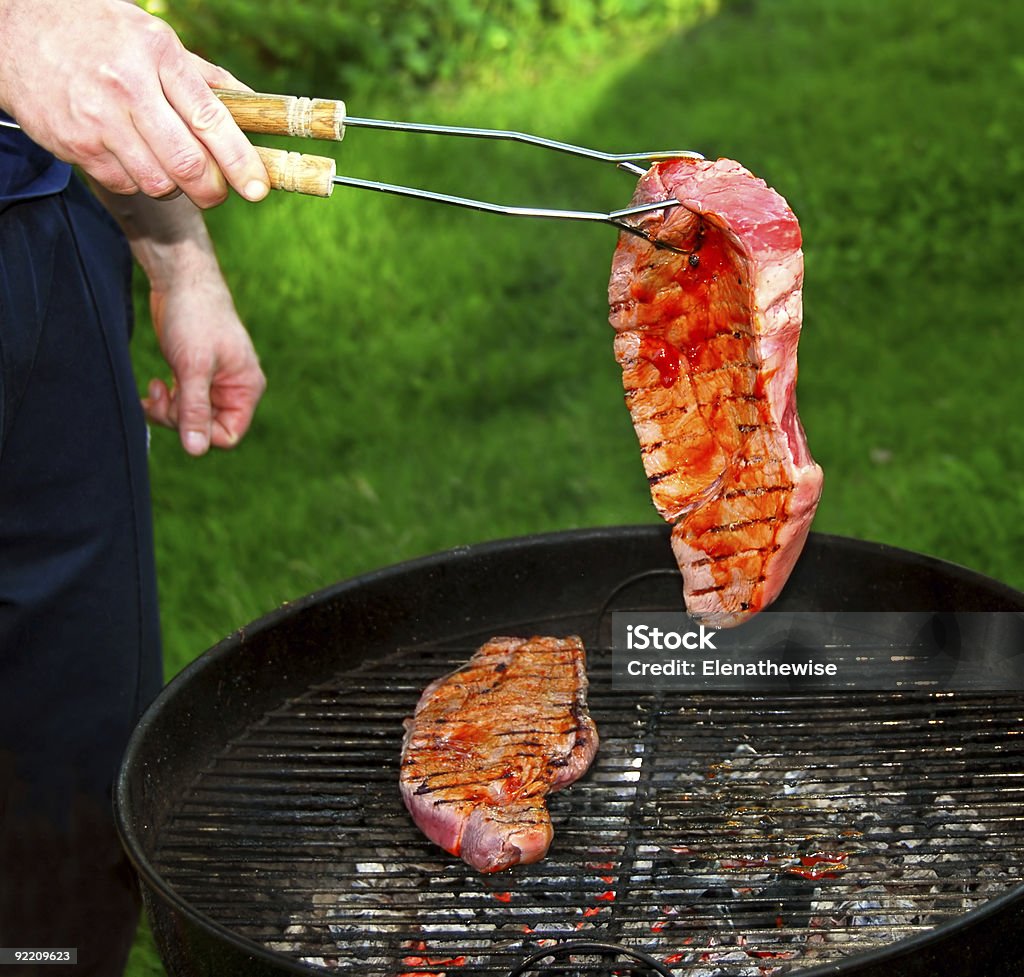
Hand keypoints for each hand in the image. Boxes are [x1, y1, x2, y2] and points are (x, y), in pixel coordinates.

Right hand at [0, 0, 268, 207]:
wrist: (15, 30)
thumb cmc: (98, 34)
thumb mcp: (153, 40)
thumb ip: (205, 77)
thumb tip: (255, 106)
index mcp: (158, 55)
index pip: (210, 119)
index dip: (240, 162)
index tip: (258, 188)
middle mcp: (128, 87)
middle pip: (188, 164)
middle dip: (212, 190)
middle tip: (217, 192)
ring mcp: (99, 119)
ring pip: (159, 182)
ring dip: (174, 186)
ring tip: (166, 163)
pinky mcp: (75, 144)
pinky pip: (126, 183)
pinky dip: (138, 180)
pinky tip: (130, 155)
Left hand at [144, 276, 266, 455]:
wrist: (180, 278)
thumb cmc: (194, 317)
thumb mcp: (193, 368)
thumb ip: (194, 410)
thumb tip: (195, 451)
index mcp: (246, 389)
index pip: (228, 434)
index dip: (200, 431)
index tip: (178, 410)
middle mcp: (234, 389)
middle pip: (206, 428)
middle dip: (178, 417)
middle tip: (160, 393)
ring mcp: (214, 383)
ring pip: (191, 417)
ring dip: (168, 409)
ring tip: (156, 387)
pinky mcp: (194, 374)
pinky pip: (182, 402)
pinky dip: (165, 400)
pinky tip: (155, 386)